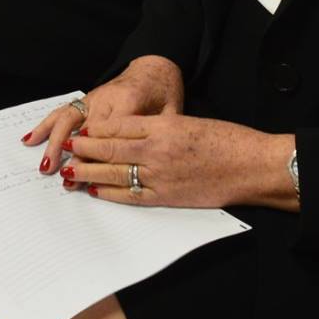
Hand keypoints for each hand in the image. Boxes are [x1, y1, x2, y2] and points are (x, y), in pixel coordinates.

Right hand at [25, 56, 183, 172]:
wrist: (154, 67)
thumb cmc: (163, 92)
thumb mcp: (170, 112)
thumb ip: (157, 134)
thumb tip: (143, 162)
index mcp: (129, 101)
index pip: (107, 132)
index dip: (94, 154)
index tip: (84, 175)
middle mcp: (105, 98)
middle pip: (83, 128)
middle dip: (69, 152)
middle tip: (61, 175)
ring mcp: (93, 98)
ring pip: (67, 118)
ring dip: (52, 142)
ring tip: (44, 164)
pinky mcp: (86, 98)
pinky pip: (62, 111)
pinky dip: (45, 125)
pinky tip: (31, 139)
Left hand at [60, 112, 291, 209]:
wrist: (252, 165)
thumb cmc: (226, 140)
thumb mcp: (188, 122)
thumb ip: (158, 127)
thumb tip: (127, 133)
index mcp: (164, 125)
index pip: (119, 125)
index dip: (96, 128)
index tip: (81, 129)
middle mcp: (158, 149)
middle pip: (111, 148)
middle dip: (85, 149)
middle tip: (66, 148)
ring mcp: (161, 174)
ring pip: (115, 172)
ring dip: (89, 171)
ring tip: (70, 171)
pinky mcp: (168, 196)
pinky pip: (131, 195)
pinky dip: (110, 193)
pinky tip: (96, 190)